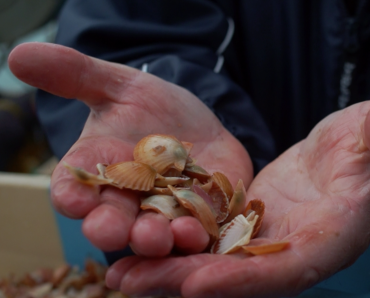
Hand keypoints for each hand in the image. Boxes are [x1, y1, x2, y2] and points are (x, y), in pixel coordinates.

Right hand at [8, 42, 253, 254]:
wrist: (200, 126)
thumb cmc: (153, 109)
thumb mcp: (120, 86)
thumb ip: (76, 75)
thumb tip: (18, 53)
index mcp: (99, 170)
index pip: (75, 187)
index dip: (72, 195)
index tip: (73, 200)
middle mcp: (127, 198)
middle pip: (112, 219)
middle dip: (108, 226)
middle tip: (107, 231)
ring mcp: (164, 212)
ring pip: (153, 233)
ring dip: (152, 239)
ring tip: (155, 236)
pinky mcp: (200, 216)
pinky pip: (196, 231)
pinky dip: (195, 236)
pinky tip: (198, 234)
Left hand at [104, 99, 369, 297]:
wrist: (351, 154)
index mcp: (330, 240)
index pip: (287, 270)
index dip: (244, 280)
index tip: (195, 284)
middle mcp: (293, 252)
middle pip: (237, 276)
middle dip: (184, 281)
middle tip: (129, 281)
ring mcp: (267, 241)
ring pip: (214, 262)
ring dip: (167, 269)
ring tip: (117, 270)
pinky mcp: (247, 225)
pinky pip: (208, 240)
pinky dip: (175, 246)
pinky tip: (136, 242)